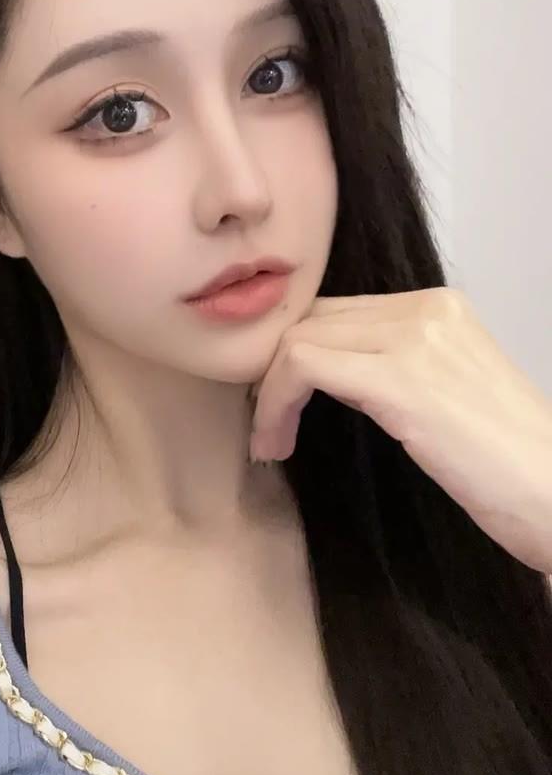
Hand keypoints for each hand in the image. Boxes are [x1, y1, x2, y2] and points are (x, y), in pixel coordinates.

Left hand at [248, 287, 551, 574]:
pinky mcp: (400, 379)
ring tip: (270, 443)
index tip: (279, 405)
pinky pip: (302, 366)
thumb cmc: (505, 467)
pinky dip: (274, 405)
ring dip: (268, 394)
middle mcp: (427, 309)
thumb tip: (327, 373)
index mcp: (440, 308)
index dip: (294, 355)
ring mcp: (414, 339)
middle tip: (268, 425)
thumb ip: (395, 369)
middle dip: (273, 370)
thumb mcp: (446, 395)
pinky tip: (275, 444)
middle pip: (311, 317)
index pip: (336, 309)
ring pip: (296, 339)